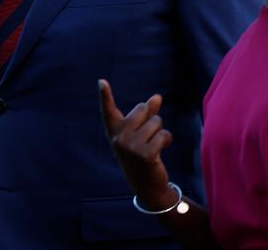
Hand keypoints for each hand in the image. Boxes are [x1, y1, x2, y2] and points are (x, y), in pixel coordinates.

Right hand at [98, 79, 177, 209]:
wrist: (146, 184)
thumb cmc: (141, 153)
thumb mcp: (139, 133)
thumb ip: (147, 114)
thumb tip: (157, 97)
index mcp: (113, 131)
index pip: (108, 110)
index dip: (105, 95)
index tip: (101, 82)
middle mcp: (118, 137)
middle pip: (142, 109)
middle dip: (151, 118)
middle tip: (147, 136)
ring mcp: (130, 146)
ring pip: (156, 122)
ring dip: (161, 131)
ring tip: (154, 145)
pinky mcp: (145, 154)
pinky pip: (164, 135)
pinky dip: (166, 140)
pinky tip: (161, 150)